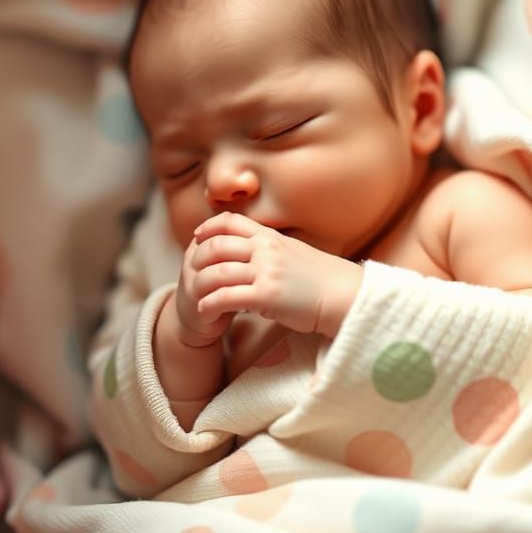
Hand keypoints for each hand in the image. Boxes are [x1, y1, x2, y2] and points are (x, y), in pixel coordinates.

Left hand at [190, 213, 363, 336]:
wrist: (343, 295)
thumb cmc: (322, 279)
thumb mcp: (294, 253)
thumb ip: (272, 251)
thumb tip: (255, 256)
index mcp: (271, 237)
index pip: (231, 222)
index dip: (209, 227)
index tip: (197, 236)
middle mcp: (266, 249)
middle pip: (218, 245)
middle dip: (198, 258)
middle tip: (188, 271)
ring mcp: (266, 271)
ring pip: (219, 272)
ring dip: (201, 285)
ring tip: (193, 296)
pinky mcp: (267, 294)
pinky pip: (228, 296)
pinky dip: (211, 303)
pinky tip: (205, 310)